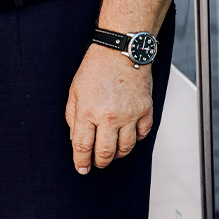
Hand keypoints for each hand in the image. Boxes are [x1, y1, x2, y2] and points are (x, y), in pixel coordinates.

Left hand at [65, 45, 153, 173]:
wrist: (121, 50)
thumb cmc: (96, 67)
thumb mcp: (74, 90)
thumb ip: (73, 116)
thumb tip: (76, 139)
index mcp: (88, 111)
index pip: (83, 146)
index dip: (81, 162)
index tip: (82, 168)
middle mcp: (109, 116)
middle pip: (105, 153)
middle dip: (99, 162)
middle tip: (97, 162)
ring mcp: (130, 114)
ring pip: (125, 148)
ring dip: (118, 154)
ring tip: (112, 150)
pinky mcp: (145, 109)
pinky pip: (143, 135)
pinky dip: (135, 139)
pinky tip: (128, 134)